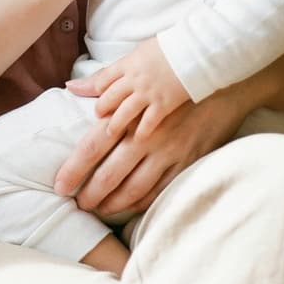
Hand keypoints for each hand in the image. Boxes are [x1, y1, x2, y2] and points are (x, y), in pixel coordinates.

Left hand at [53, 82, 254, 214]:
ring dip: (114, 202)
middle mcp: (147, 138)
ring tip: (99, 209)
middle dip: (90, 194)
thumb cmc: (174, 75)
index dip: (74, 169)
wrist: (223, 81)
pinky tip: (131, 206)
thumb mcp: (137, 75)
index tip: (59, 185)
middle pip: (110, 174)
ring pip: (135, 188)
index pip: (92, 147)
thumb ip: (103, 83)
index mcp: (131, 117)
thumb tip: (71, 87)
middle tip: (77, 204)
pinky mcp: (189, 163)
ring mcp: (170, 154)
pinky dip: (143, 202)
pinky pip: (161, 190)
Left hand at [67, 38, 188, 140]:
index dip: (92, 89)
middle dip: (101, 108)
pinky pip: (148, 122)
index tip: (88, 96)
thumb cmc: (170, 47)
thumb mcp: (142, 49)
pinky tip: (138, 138)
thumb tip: (113, 67)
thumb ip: (126, 63)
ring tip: (109, 132)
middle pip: (110, 97)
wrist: (194, 50)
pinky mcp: (164, 104)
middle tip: (98, 115)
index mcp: (128, 63)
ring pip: (124, 112)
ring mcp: (148, 93)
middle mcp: (134, 79)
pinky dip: (141, 131)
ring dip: (114, 124)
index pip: (103, 79)